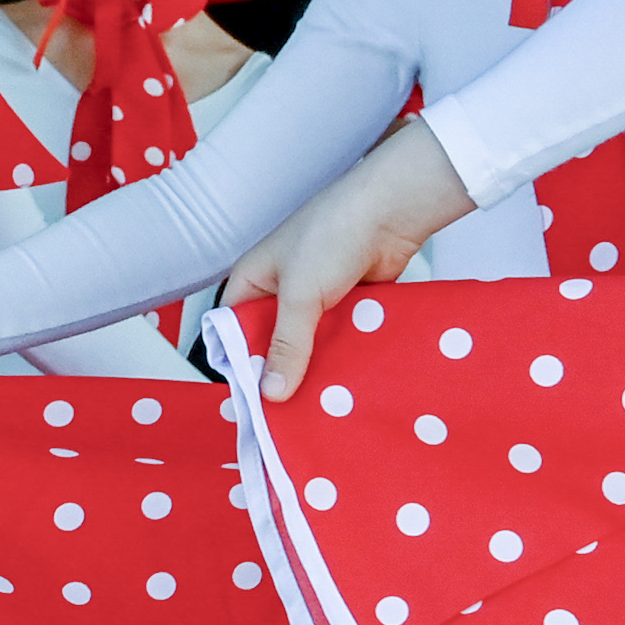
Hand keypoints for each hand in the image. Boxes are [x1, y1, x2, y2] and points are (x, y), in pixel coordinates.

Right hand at [225, 119, 475, 399]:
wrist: (392, 210)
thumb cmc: (332, 236)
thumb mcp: (299, 295)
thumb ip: (286, 345)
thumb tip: (271, 393)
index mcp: (253, 279)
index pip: (233, 329)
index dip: (239, 362)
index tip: (252, 400)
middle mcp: (281, 290)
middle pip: (273, 341)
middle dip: (280, 371)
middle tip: (288, 414)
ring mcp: (317, 297)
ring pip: (309, 344)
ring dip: (315, 367)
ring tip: (320, 409)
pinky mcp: (348, 304)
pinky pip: (339, 338)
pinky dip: (342, 356)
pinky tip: (348, 385)